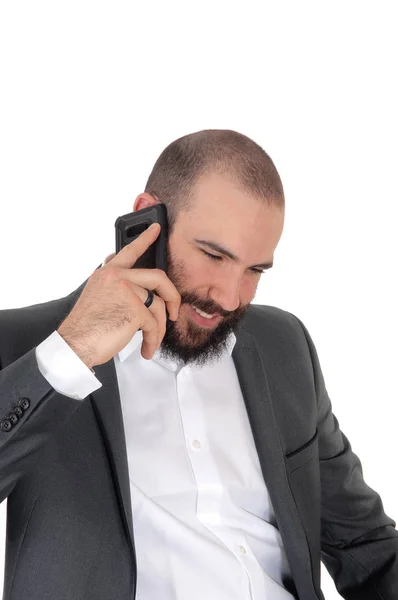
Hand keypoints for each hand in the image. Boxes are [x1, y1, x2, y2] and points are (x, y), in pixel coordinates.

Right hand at [57, 223, 180, 367]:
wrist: (74, 344)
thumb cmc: (87, 328)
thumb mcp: (98, 298)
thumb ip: (117, 289)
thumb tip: (144, 295)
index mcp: (107, 273)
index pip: (129, 252)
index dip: (145, 239)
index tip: (156, 228)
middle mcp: (117, 277)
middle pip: (158, 278)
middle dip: (172, 297)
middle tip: (174, 312)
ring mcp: (126, 291)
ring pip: (159, 306)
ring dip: (159, 329)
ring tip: (150, 342)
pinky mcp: (135, 309)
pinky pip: (154, 324)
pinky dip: (153, 340)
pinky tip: (146, 349)